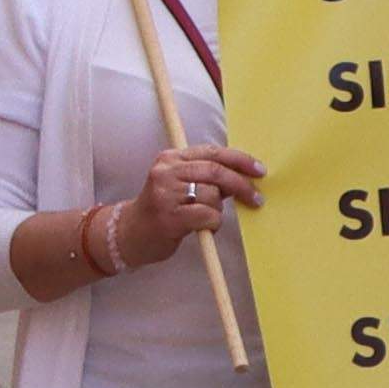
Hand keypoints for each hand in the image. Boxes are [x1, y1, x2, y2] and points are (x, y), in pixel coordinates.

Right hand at [113, 141, 266, 257]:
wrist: (129, 235)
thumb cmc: (163, 210)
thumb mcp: (182, 185)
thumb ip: (208, 177)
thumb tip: (246, 175)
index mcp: (171, 158)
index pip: (213, 152)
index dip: (240, 160)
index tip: (259, 170)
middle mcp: (166, 171)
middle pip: (216, 171)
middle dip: (241, 185)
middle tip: (256, 198)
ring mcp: (165, 193)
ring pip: (212, 194)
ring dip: (219, 210)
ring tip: (207, 219)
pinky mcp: (169, 216)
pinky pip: (207, 215)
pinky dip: (213, 223)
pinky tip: (204, 228)